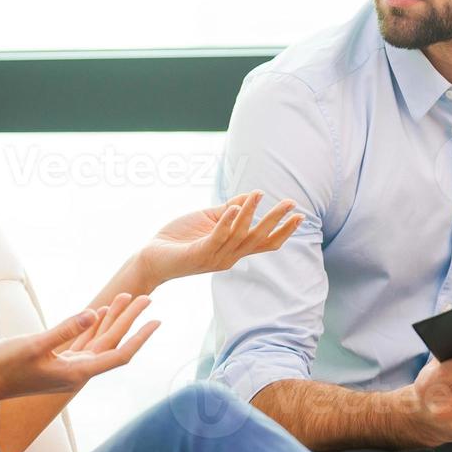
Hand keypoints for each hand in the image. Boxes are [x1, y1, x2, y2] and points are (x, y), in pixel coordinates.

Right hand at [0, 294, 158, 400]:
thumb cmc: (6, 367)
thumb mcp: (35, 345)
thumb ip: (64, 330)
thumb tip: (92, 314)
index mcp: (78, 372)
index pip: (119, 354)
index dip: (140, 337)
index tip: (156, 320)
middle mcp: (78, 372)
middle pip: (112, 343)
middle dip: (131, 320)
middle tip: (147, 298)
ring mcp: (69, 368)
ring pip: (98, 340)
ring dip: (112, 320)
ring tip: (127, 297)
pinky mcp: (58, 363)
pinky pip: (83, 342)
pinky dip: (93, 327)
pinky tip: (99, 313)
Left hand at [141, 190, 303, 285]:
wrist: (152, 257)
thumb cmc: (179, 239)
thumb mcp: (209, 220)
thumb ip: (229, 210)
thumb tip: (251, 196)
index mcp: (233, 250)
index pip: (264, 243)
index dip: (283, 231)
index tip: (300, 216)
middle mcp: (229, 257)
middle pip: (259, 239)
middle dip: (276, 221)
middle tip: (292, 204)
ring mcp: (215, 257)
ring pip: (240, 234)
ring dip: (251, 213)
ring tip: (260, 194)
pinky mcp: (199, 254)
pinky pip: (217, 237)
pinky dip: (227, 222)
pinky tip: (235, 206)